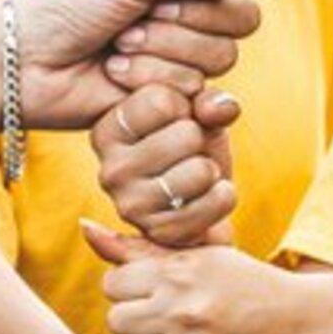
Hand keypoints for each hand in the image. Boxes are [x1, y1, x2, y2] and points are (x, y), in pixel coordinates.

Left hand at [13, 0, 262, 128]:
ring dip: (157, 57)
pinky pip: (192, 97)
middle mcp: (192, 20)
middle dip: (176, 28)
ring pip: (215, 64)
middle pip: (235, 29)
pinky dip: (150, 85)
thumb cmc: (69, 7)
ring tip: (115, 52)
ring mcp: (182, 62)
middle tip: (126, 26)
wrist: (26, 62)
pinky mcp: (170, 103)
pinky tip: (116, 79)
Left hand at [88, 223, 313, 333]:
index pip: (114, 283)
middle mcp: (182, 304)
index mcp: (180, 268)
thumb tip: (84, 229)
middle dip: (133, 318)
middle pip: (117, 319)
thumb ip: (139, 248)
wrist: (304, 322)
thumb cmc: (247, 283)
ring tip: (179, 333)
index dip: (129, 288)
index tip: (151, 289)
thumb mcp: (200, 255)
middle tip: (160, 314)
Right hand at [91, 84, 239, 245]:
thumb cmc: (194, 145)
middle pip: (187, 134)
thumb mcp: (198, 112)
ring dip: (211, 169)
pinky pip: (214, 203)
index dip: (186, 105)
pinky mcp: (160, 233)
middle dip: (202, 139)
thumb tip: (221, 107)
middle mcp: (111, 169)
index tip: (178, 119)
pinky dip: (223, 196)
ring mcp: (131, 206)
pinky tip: (209, 195)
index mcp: (109, 131)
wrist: (202, 198)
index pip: (161, 100)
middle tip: (190, 152)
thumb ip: (208, 100)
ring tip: (197, 174)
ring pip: (201, 170)